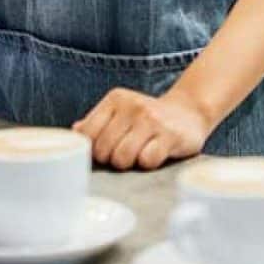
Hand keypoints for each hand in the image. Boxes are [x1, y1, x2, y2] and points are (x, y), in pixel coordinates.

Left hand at [73, 88, 214, 170]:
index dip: (92, 150)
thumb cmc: (147, 118)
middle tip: (123, 155)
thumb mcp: (120, 112)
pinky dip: (148, 164)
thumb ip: (96, 122)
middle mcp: (132, 106)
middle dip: (111, 159)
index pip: (87, 134)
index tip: (103, 153)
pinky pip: (147, 161)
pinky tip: (154, 154)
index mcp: (114, 99)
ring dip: (129, 163)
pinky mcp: (170, 135)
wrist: (189, 112)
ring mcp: (151, 120)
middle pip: (103, 149)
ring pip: (122, 157)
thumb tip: (74, 133)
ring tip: (137, 155)